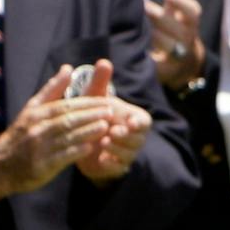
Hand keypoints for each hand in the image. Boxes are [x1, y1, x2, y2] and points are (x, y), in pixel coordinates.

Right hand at [0, 64, 114, 200]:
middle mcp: (37, 130)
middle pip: (68, 120)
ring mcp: (39, 149)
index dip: (87, 103)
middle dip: (91, 115)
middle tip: (111, 110)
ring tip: (105, 126)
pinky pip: (62, 158)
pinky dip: (77, 151)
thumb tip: (68, 68)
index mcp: (37, 114)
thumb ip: (52, 89)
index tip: (106, 100)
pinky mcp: (41, 167)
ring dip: (88, 131)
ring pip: (67, 137)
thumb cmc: (21, 134)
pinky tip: (91, 147)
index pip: (66, 106)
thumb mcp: (32, 109)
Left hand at [72, 58, 153, 183]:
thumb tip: (103, 62)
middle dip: (125, 135)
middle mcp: (134, 137)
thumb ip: (100, 82)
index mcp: (134, 119)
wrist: (85, 140)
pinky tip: (101, 159)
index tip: (129, 121)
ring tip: (103, 142)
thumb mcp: (95, 97)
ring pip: (128, 153)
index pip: (143, 121)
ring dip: (117, 148)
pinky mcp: (116, 167)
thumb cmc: (95, 114)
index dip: (138, 122)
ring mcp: (127, 153)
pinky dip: (111, 164)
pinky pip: (118, 168)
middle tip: (112, 131)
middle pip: (137, 138)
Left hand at [143, 0, 206, 90]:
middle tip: (144, 7)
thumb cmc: (176, 26)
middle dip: (160, 18)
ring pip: (168, 47)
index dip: (182, 4)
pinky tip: (131, 46)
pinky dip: (145, 56)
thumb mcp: (179, 8)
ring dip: (152, 36)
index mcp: (190, 22)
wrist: (183, 64)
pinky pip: (156, 64)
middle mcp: (186, 39)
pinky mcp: (164, 72)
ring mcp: (177, 57)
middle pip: (177, 29)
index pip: (193, 12)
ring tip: (135, 26)